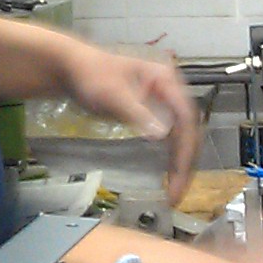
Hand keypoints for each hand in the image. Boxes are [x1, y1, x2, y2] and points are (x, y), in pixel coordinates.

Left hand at [62, 45, 200, 201]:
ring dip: (182, 163)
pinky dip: (172, 158)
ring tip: (176, 192)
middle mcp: (171, 91)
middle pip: (189, 129)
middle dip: (186, 162)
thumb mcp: (112, 95)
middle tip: (178, 193)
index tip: (179, 173)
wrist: (74, 69)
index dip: (185, 147)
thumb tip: (162, 135)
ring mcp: (165, 102)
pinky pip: (171, 138)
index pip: (185, 117)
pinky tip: (170, 176)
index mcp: (166, 80)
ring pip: (182, 136)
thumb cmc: (92, 76)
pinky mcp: (156, 114)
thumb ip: (137, 114)